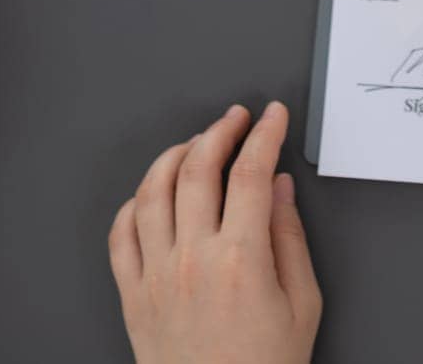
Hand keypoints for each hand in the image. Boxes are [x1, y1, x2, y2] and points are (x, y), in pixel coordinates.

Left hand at [109, 103, 320, 363]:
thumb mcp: (302, 305)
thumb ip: (290, 238)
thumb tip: (280, 188)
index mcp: (240, 259)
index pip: (250, 172)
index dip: (264, 135)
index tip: (273, 117)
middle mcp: (191, 259)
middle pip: (197, 168)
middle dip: (219, 130)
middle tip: (236, 118)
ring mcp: (156, 275)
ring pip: (152, 191)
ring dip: (173, 155)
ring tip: (194, 144)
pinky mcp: (132, 294)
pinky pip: (120, 233)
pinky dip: (133, 202)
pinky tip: (151, 194)